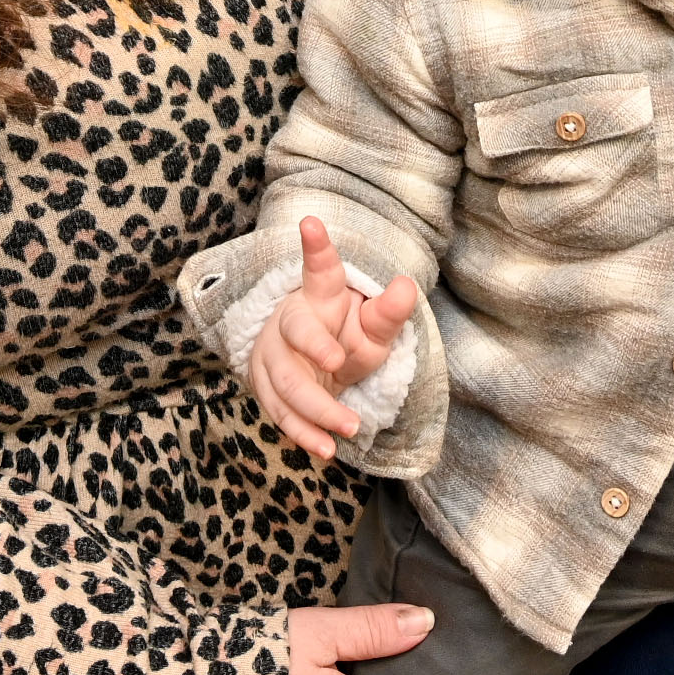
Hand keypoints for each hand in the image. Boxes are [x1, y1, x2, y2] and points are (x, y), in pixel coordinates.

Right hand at [250, 217, 418, 461]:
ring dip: (315, 407)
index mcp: (319, 296)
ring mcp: (274, 356)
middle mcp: (291, 321)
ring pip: (287, 381)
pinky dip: (304, 434)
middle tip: (338, 362)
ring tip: (348, 427)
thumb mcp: (373, 326)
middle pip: (296, 329)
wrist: (310, 365)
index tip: (312, 224)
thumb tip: (406, 286)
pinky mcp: (267, 389)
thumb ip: (389, 311)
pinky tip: (326, 450)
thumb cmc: (345, 335)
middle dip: (314, 345)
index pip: (319, 269)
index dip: (317, 248)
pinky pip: (281, 414)